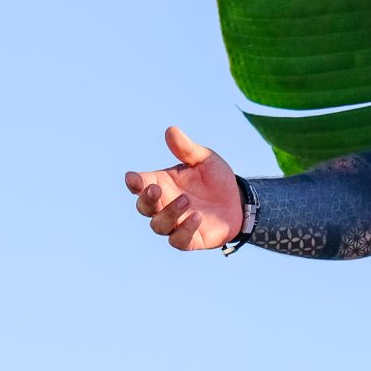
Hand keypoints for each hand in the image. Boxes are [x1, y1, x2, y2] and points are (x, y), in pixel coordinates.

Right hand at [125, 127, 242, 250]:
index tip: (132, 177)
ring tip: (186, 200)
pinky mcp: (189, 240)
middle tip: (156, 189)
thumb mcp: (205, 159)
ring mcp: (175, 224)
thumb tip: (171, 130)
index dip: (134, 182)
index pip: (140, 185)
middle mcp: (164, 205)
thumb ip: (187, 149)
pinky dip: (185, 230)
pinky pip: (179, 240)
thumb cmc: (216, 179)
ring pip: (159, 225)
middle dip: (146, 199)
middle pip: (144, 207)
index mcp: (161, 184)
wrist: (239, 201)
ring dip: (169, 213)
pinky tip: (197, 217)